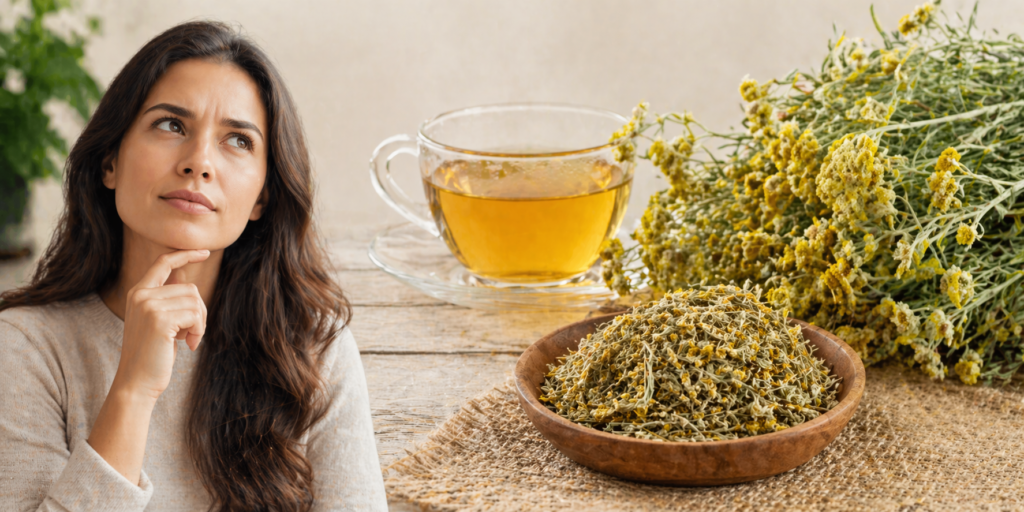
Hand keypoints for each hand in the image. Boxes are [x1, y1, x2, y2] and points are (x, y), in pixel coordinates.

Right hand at [111, 250, 209, 400]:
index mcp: (138, 293)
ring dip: (200, 323)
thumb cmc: (153, 354)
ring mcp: (148, 305)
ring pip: (195, 301)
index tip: (205, 252)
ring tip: (188, 340)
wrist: (136, 382)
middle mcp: (141, 295)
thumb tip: (185, 276)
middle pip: (190, 288)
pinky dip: (199, 331)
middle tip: (192, 334)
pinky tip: (188, 346)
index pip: (163, 262)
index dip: (185, 255)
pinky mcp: (159, 319)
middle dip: (199, 311)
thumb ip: (170, 300)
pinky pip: (195, 315)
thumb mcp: (161, 322)